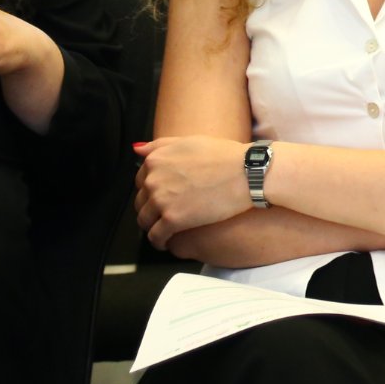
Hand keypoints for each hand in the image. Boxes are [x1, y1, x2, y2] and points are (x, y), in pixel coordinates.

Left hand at [134, 135, 251, 251]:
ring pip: (144, 220)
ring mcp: (161, 200)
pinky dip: (158, 241)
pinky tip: (165, 242)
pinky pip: (155, 236)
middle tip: (165, 212)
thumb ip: (161, 145)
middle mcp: (153, 179)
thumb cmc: (226, 156)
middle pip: (140, 201)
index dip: (151, 189)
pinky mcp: (172, 219)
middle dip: (150, 208)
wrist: (247, 172)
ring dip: (152, 226)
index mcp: (156, 160)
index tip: (161, 194)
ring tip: (164, 229)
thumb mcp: (191, 141)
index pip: (140, 180)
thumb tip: (137, 149)